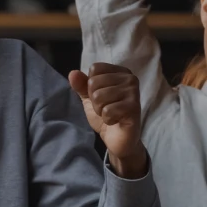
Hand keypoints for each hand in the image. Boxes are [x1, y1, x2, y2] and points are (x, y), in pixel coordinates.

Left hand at [69, 62, 147, 178]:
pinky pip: (107, 110)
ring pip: (99, 96)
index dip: (91, 86)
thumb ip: (81, 84)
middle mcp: (130, 78)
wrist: (117, 138)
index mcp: (120, 71)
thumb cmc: (106, 114)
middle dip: (95, 100)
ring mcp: (133, 92)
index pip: (95, 68)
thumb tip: (72, 73)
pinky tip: (116, 121)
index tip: (103, 96)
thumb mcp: (90, 98)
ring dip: (100, 110)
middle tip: (107, 108)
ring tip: (111, 114)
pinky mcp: (134, 107)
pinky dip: (107, 119)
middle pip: (94, 82)